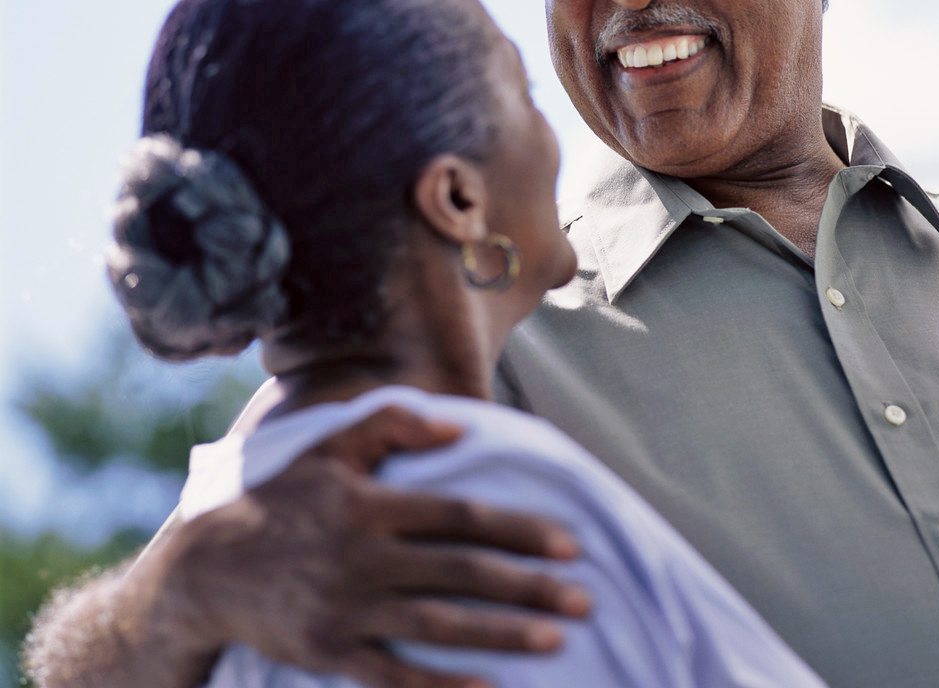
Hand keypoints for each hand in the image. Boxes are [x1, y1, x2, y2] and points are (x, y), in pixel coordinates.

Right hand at [157, 404, 589, 687]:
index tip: (569, 542)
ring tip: (557, 637)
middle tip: (586, 597)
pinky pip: (397, 675)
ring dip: (502, 632)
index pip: (461, 516)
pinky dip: (444, 685)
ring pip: (439, 625)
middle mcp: (362, 557)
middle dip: (528, 585)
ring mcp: (347, 610)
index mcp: (368, 503)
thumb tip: (459, 428)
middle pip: (461, 573)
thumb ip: (393, 425)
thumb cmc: (279, 495)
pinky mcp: (330, 653)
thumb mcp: (328, 445)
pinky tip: (490, 687)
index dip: (518, 529)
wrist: (205, 568)